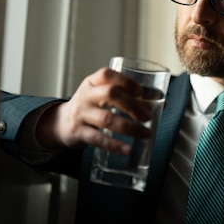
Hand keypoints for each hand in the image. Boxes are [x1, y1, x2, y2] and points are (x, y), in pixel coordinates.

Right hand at [36, 67, 152, 152]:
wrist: (61, 123)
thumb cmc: (91, 106)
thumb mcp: (101, 95)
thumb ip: (126, 96)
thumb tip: (162, 103)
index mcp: (92, 82)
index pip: (107, 74)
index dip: (126, 81)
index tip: (141, 92)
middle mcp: (85, 95)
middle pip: (110, 94)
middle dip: (133, 105)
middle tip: (147, 116)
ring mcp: (81, 114)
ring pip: (106, 119)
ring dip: (130, 127)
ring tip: (146, 133)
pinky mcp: (79, 133)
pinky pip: (99, 139)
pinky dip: (115, 145)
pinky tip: (128, 149)